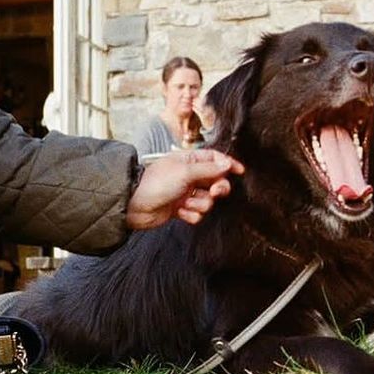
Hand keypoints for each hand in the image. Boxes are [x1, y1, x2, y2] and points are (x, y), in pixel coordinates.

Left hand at [126, 149, 244, 229]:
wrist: (134, 205)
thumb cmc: (156, 183)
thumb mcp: (185, 171)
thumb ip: (209, 169)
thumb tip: (227, 164)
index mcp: (190, 161)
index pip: (215, 159)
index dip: (228, 164)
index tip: (240, 171)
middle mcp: (190, 176)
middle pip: (216, 182)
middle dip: (217, 189)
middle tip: (214, 192)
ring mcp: (186, 193)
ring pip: (208, 201)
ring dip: (199, 204)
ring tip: (184, 202)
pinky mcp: (181, 208)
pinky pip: (197, 213)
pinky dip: (190, 214)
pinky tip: (179, 212)